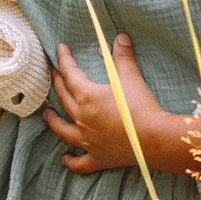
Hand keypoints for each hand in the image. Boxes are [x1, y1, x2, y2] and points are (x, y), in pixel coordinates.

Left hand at [42, 36, 192, 176]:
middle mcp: (82, 118)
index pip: (70, 74)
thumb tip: (121, 37)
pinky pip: (80, 162)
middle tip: (53, 73)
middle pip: (63, 98)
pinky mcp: (98, 157)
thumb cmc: (142, 107)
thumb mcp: (131, 78)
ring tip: (46, 114)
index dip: (64, 59)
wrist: (155, 139)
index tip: (60, 49)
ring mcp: (88, 140)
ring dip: (52, 121)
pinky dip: (71, 161)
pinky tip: (65, 158)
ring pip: (63, 130)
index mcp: (87, 97)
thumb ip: (123, 57)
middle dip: (57, 83)